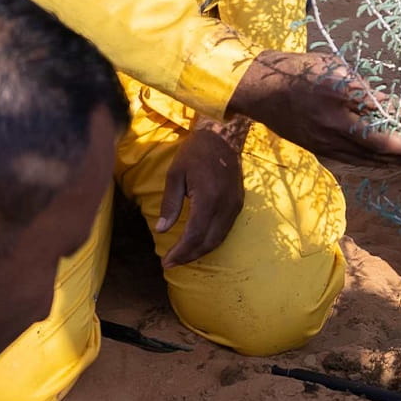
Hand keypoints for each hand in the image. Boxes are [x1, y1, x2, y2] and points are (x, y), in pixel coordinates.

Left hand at [157, 125, 245, 267]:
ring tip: (182, 256)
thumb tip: (162, 230)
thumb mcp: (175, 175)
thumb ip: (170, 204)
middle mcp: (225, 205)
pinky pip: (225, 230)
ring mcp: (235, 206)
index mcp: (208, 198)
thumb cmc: (194, 153)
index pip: (194, 234)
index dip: (180, 252)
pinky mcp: (238, 204)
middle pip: (208, 242)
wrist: (223, 137)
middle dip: (189, 256)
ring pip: (219, 238)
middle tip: (171, 263)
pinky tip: (197, 242)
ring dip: (200, 251)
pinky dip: (210, 240)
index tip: (165, 261)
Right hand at [229, 50, 400, 166]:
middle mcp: (331, 120)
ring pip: (366, 157)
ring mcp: (324, 139)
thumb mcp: (333, 66)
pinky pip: (352, 161)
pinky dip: (375, 164)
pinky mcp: (318, 150)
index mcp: (337, 92)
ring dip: (395, 161)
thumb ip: (360, 85)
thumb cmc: (300, 71)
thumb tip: (390, 103)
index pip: (380, 106)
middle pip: (376, 142)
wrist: (260, 90)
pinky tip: (391, 165)